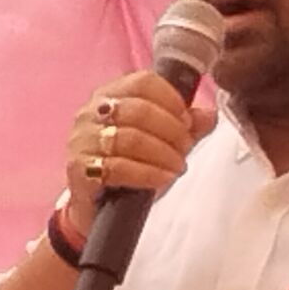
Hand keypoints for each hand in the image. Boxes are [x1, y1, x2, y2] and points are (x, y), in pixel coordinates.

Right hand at [62, 72, 217, 234]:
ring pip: (130, 138)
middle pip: (139, 109)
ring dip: (163, 153)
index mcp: (110, 96)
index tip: (187, 121)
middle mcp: (91, 113)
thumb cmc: (127, 168)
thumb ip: (184, 127)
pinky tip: (164, 178)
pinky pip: (118, 167)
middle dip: (172, 130)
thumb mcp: (160, 144)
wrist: (96, 207)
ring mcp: (82, 140)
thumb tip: (209, 115)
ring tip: (177, 166)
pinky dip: (148, 173)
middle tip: (186, 147)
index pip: (143, 82)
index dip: (171, 100)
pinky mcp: (79, 169)